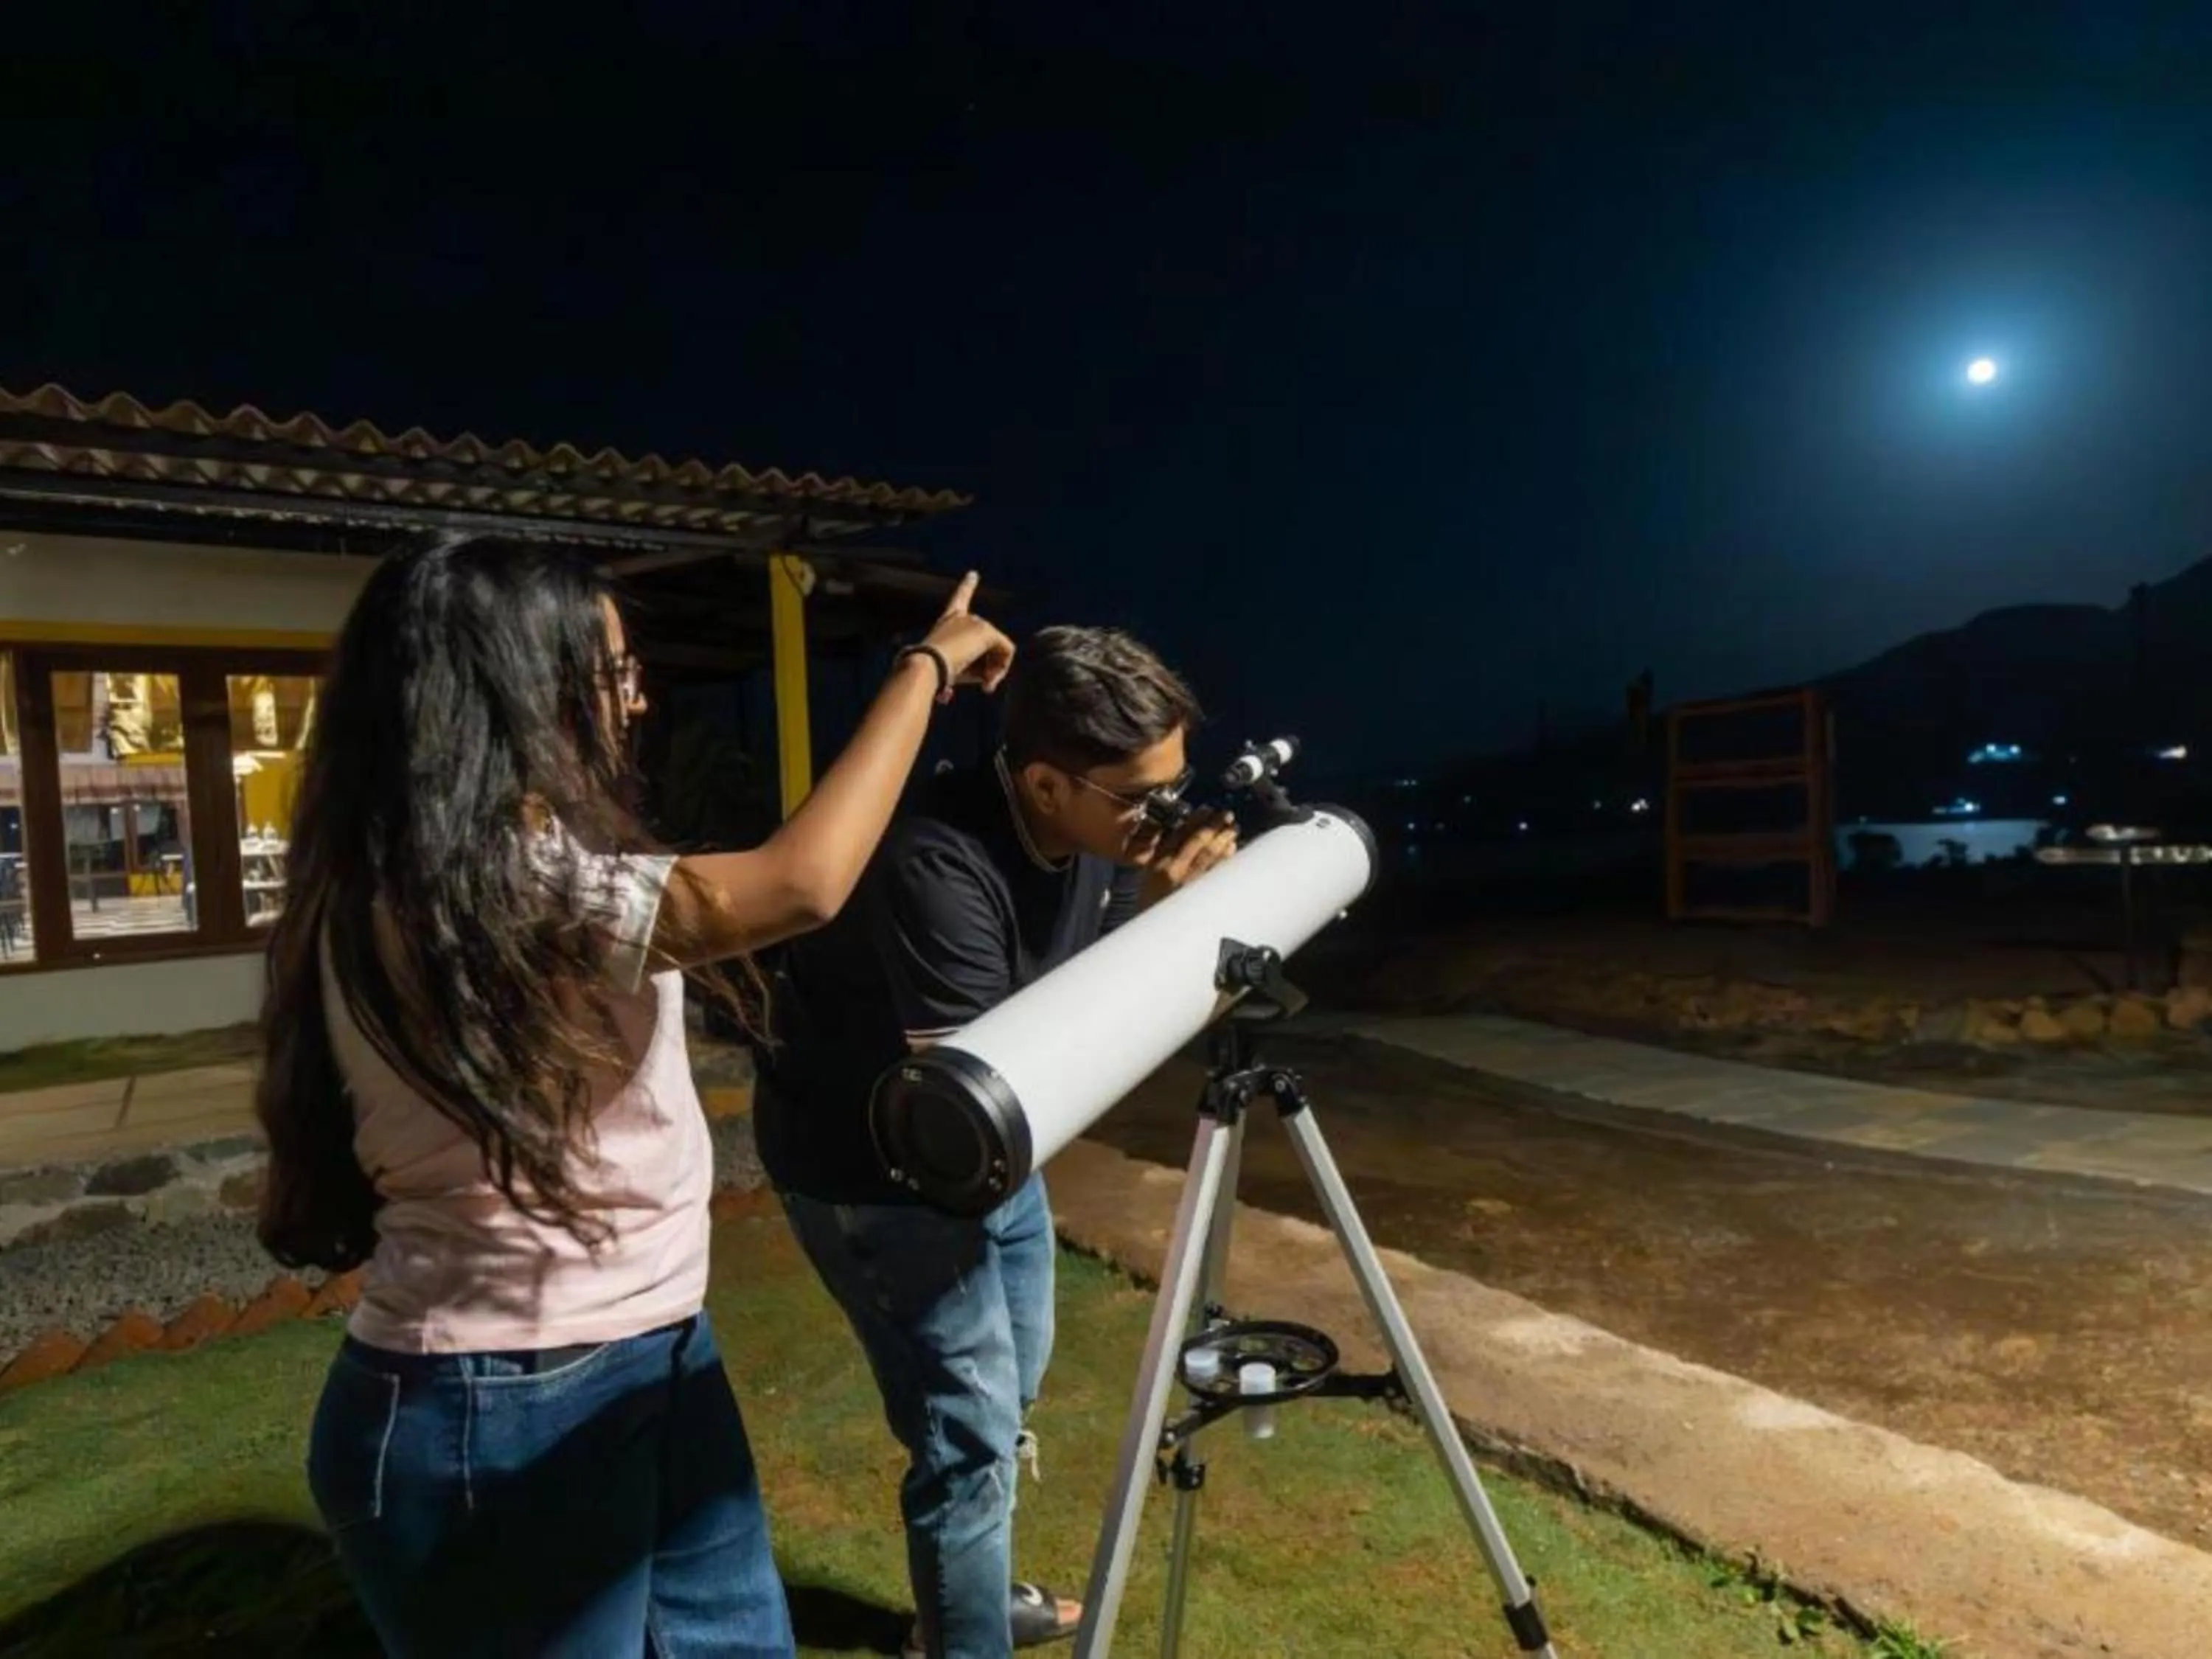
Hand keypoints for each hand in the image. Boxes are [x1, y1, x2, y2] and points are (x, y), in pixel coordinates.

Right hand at [917, 571, 1014, 702]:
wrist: (926, 666)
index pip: (959, 598)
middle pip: (988, 641)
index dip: (967, 586)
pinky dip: (1002, 668)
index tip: (973, 574)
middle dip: (990, 665)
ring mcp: (976, 621)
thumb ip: (971, 667)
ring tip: (984, 685)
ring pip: (999, 648)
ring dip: (996, 669)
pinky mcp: (987, 631)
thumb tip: (988, 680)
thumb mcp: (951, 668)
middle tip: (985, 686)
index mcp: (948, 620)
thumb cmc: (932, 672)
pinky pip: (1006, 651)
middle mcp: (963, 617)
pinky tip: (989, 679)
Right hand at [1131, 807, 1238, 910]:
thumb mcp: (1149, 872)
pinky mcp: (1202, 893)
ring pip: (1211, 854)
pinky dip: (1226, 857)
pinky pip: (1217, 871)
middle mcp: (1175, 870)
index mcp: (1160, 861)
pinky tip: (1232, 849)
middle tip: (1227, 815)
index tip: (1207, 810)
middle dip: (1215, 825)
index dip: (1196, 819)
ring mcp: (1190, 882)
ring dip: (1224, 838)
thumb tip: (1184, 831)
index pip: (1180, 833)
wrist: (1153, 929)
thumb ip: (1164, 852)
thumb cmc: (1151, 900)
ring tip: (1233, 829)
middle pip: (1199, 841)